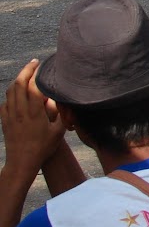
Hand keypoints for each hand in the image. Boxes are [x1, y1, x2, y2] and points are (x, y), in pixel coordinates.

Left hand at [0, 61, 66, 177]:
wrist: (21, 163)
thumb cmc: (43, 148)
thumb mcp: (58, 131)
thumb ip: (63, 114)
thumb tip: (66, 99)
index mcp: (34, 112)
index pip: (32, 87)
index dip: (36, 73)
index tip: (42, 65)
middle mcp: (20, 111)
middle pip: (18, 84)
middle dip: (25, 71)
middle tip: (34, 63)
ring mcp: (10, 116)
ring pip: (10, 91)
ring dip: (17, 79)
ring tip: (26, 74)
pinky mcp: (5, 121)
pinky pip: (5, 102)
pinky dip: (10, 93)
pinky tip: (16, 93)